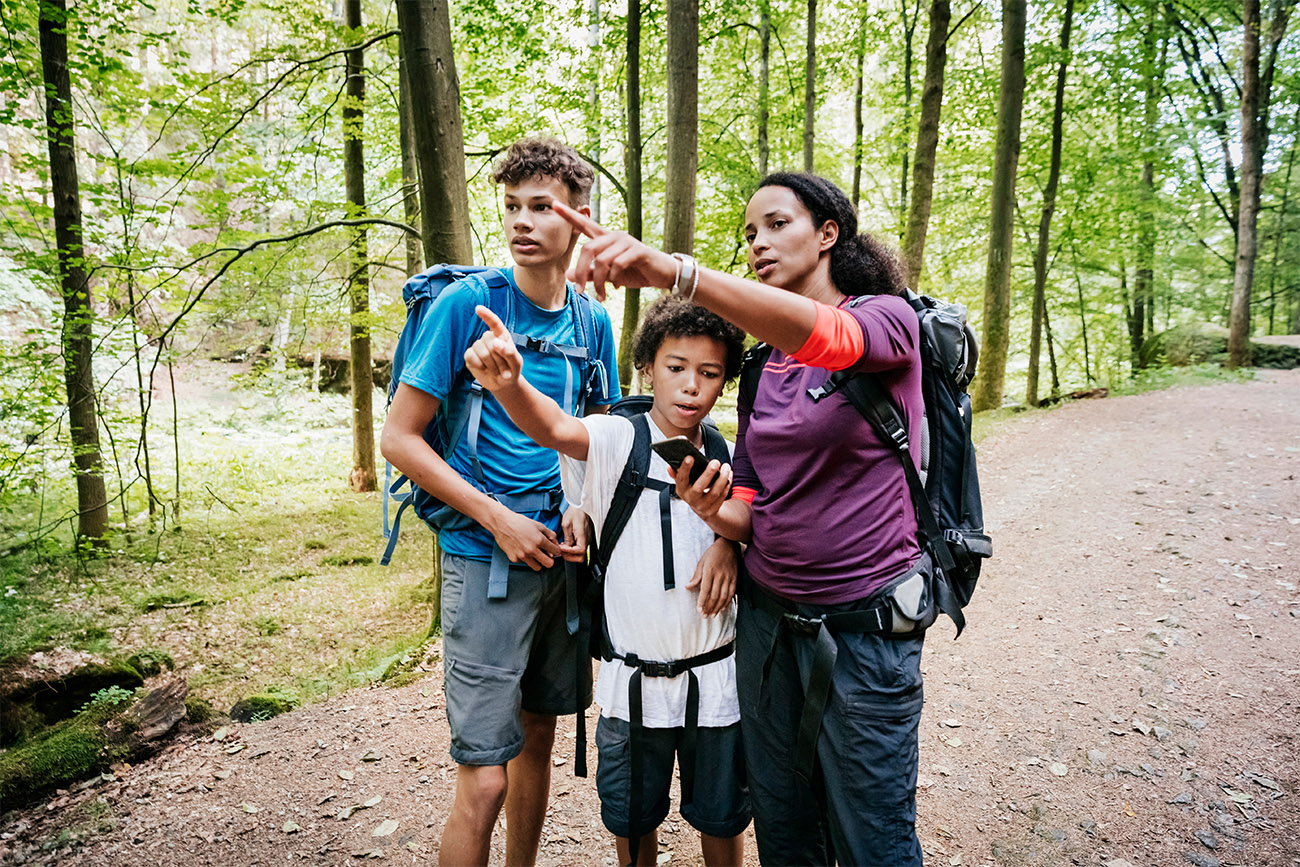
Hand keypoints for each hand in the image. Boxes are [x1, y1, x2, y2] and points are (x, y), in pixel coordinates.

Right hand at [464, 305, 521, 391]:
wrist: (503, 384)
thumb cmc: (511, 370)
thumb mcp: (517, 363)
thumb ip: (509, 352)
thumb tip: (495, 342)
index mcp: (502, 335)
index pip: (494, 323)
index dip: (487, 315)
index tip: (478, 309)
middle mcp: (488, 338)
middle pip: (490, 342)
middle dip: (499, 359)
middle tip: (504, 368)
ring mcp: (478, 346)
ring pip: (481, 351)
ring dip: (491, 365)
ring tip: (496, 370)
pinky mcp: (469, 355)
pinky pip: (471, 357)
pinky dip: (479, 366)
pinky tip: (484, 369)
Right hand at [488, 507, 563, 570]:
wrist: (502, 523)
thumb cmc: (520, 523)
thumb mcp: (538, 525)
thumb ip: (550, 534)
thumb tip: (556, 543)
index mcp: (539, 540)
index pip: (556, 551)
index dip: (556, 550)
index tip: (554, 550)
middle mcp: (531, 549)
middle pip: (549, 564)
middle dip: (550, 560)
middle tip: (547, 555)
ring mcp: (522, 556)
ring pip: (537, 567)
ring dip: (538, 562)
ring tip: (535, 554)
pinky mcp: (514, 559)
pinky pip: (525, 563)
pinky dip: (526, 558)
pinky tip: (522, 550)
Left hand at [552, 200, 677, 300]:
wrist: (662, 275)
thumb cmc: (635, 272)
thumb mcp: (609, 275)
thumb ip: (590, 274)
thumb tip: (568, 274)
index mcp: (606, 239)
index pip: (585, 224)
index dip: (569, 215)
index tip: (554, 205)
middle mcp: (614, 236)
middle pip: (588, 249)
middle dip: (581, 272)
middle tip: (580, 291)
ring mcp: (626, 242)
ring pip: (602, 260)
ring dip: (598, 282)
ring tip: (601, 295)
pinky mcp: (637, 250)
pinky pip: (617, 264)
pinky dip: (613, 279)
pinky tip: (616, 287)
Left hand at [559, 506, 589, 562]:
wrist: (580, 507)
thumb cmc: (575, 512)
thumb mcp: (566, 524)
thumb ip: (567, 538)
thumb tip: (565, 548)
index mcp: (583, 535)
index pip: (580, 551)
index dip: (570, 552)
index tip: (562, 548)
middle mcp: (587, 539)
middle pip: (581, 556)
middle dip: (570, 556)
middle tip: (561, 551)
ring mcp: (587, 539)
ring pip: (580, 554)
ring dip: (570, 553)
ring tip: (562, 548)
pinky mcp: (585, 538)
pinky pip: (580, 548)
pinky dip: (572, 550)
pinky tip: (566, 545)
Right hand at [668, 457, 731, 521]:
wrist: (702, 509)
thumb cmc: (692, 489)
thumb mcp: (684, 483)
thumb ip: (677, 474)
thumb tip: (670, 467)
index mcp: (681, 490)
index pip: (681, 480)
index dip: (684, 469)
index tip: (690, 457)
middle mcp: (691, 499)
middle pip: (699, 487)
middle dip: (708, 474)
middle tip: (716, 461)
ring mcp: (702, 506)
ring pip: (715, 492)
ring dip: (722, 478)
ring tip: (726, 466)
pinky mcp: (713, 509)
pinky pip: (722, 495)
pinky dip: (727, 484)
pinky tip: (729, 475)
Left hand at [686, 537, 739, 617]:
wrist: (728, 545)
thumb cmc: (713, 553)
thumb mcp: (701, 562)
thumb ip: (696, 576)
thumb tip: (688, 587)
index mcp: (709, 571)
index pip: (705, 590)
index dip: (702, 601)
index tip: (699, 609)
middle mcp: (720, 575)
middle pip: (714, 595)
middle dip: (709, 607)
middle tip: (704, 615)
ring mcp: (728, 577)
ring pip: (723, 596)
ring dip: (717, 607)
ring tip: (712, 615)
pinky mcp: (735, 578)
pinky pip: (732, 593)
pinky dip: (727, 602)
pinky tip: (723, 608)